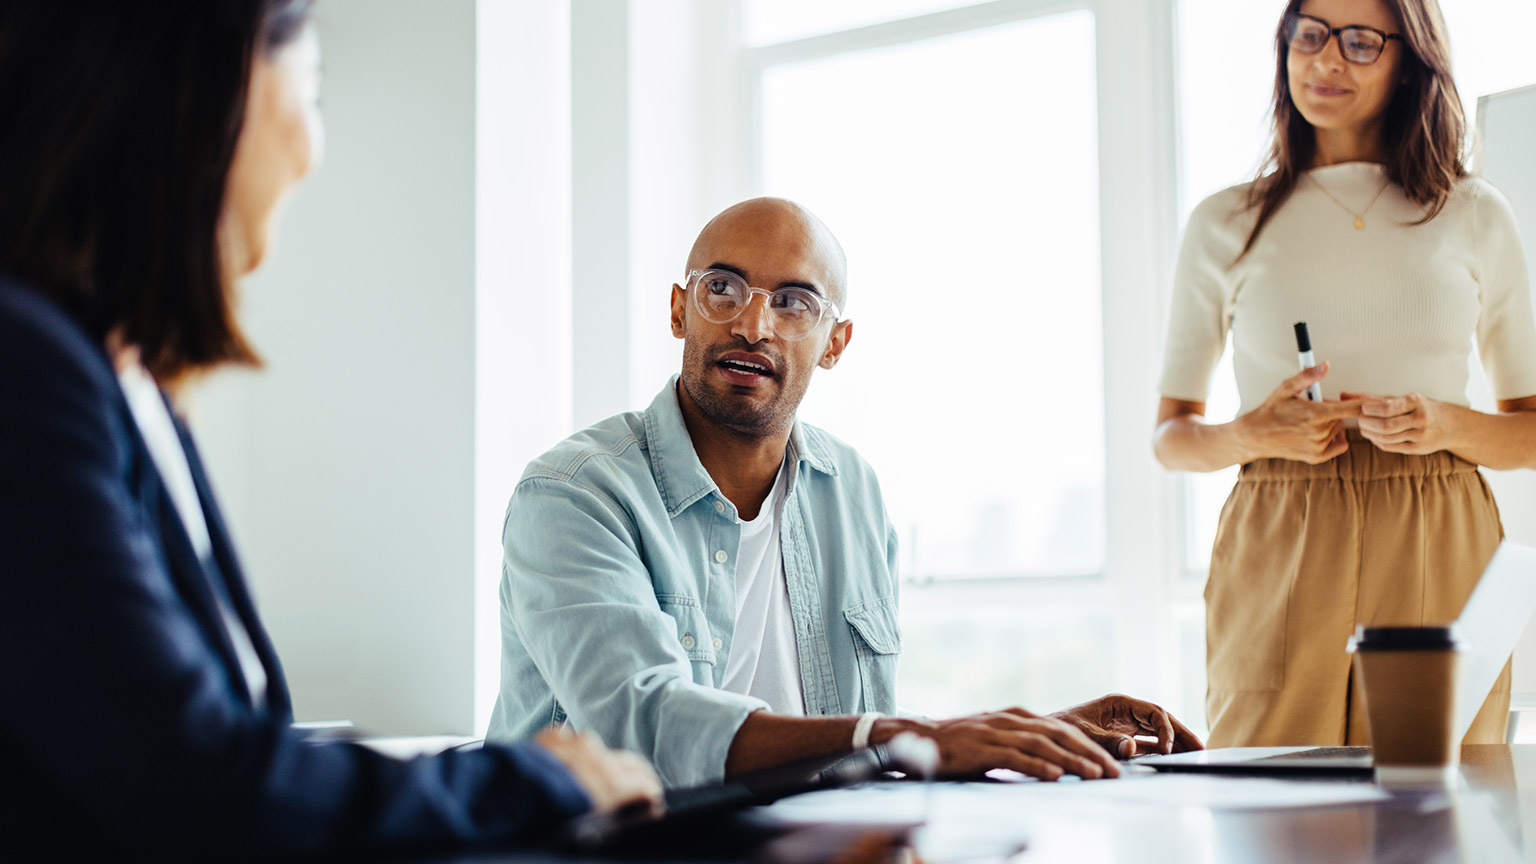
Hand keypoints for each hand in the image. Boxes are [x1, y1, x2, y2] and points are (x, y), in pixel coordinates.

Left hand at [534, 727, 663, 816]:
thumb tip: (636, 812)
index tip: (653, 800)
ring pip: (596, 747)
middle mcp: (598, 759)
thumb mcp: (590, 826)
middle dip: (639, 774)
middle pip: (630, 763)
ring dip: (598, 760)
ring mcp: (574, 743)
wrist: (508, 798)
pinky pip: (566, 739)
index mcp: (612, 785)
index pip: (645, 785)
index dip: (651, 794)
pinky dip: (567, 749)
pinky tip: (560, 761)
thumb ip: (614, 814)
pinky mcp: (551, 737)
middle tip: (641, 784)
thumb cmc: (548, 820)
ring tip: (590, 775)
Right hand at [890, 708, 1121, 780]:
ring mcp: (996, 732)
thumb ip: (1022, 746)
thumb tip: (1054, 763)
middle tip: (1113, 772)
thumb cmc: (959, 745)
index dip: (1089, 746)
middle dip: (1089, 753)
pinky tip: (1055, 776)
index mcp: (1017, 716)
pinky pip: (1015, 757)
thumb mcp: (996, 739)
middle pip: (1059, 733)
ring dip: (1071, 760)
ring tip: (1093, 774)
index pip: (1062, 729)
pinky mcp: (981, 749)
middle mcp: (1010, 719)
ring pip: (1042, 744)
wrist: (918, 739)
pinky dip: (1038, 766)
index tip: (1111, 764)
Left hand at [1049, 694, 1204, 757]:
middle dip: (1181, 733)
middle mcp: (1125, 711)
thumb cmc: (1059, 729)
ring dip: (1175, 742)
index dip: (1166, 730)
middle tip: (1202, 748)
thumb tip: (1132, 747)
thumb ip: (1107, 741)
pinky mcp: (1122, 736)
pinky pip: (1147, 742)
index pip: (1154, 712)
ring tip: (1196, 754)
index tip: (1169, 749)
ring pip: (1157, 731)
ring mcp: (1125, 723)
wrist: (1043, 736)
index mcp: (1119, 703)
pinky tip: (1173, 759)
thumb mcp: (1083, 734)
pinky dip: (1161, 750)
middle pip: (1162, 720)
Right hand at [1234, 362, 1358, 463]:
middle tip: (1312, 408)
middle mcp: (1319, 433)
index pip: (1352, 409)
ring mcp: (1318, 447)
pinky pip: (1338, 445)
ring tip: (1308, 421)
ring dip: (1329, 424)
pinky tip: (1316, 433)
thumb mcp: (1286, 388)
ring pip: (1338, 430)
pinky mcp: (1316, 457)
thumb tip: (1326, 365)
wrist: (1255, 436)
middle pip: (1342, 418)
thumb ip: (1308, 376)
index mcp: (1316, 414)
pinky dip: (1332, 438)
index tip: (1374, 402)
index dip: (1365, 404)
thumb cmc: (1271, 410)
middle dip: (1332, 411)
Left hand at [1343, 391, 1460, 454]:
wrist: (1450, 424)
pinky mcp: (1418, 449)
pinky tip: (1373, 435)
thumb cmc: (1420, 408)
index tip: (1363, 409)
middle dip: (1366, 423)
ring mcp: (1420, 436)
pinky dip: (1377, 441)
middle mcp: (1421, 419)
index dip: (1369, 410)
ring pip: (1386, 438)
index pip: (1387, 408)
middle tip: (1360, 419)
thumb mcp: (1401, 398)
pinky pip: (1391, 447)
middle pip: (1385, 425)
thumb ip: (1372, 398)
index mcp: (1417, 402)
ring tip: (1364, 427)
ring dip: (1369, 433)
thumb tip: (1343, 394)